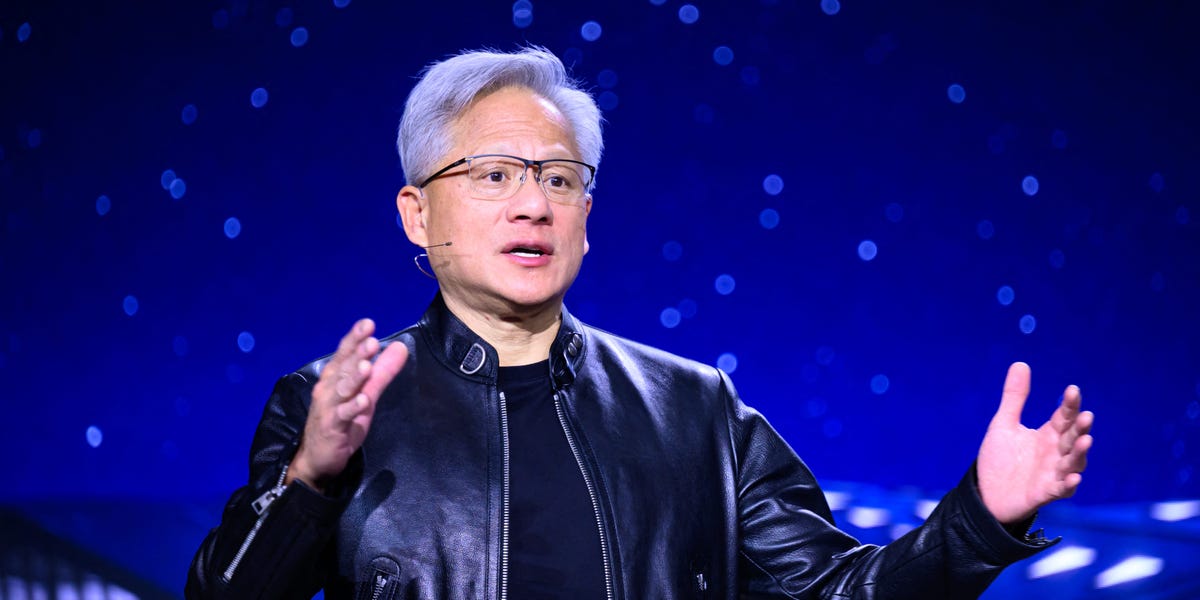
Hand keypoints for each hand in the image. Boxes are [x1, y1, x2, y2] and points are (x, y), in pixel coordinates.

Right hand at [287, 318, 407, 490]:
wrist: (318, 458)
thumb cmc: (342, 421)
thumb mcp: (366, 394)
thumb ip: (382, 372)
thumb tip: (400, 346)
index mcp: (336, 376)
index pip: (345, 353)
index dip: (355, 338)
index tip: (368, 323)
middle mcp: (328, 388)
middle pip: (344, 367)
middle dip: (357, 353)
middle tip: (371, 340)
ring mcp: (328, 407)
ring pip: (342, 388)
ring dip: (354, 376)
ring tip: (367, 365)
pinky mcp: (331, 427)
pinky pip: (342, 415)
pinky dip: (352, 407)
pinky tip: (363, 400)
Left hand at [977, 362, 1093, 524]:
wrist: (985, 493)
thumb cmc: (999, 459)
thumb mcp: (1004, 424)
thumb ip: (1015, 397)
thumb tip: (1021, 363)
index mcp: (1048, 435)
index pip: (1064, 417)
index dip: (1069, 405)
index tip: (1073, 390)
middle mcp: (1055, 453)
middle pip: (1072, 438)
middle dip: (1080, 428)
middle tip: (1086, 416)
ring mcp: (1053, 474)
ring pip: (1073, 462)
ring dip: (1080, 453)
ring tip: (1085, 440)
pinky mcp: (1045, 493)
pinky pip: (1061, 489)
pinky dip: (1068, 483)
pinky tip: (1074, 477)